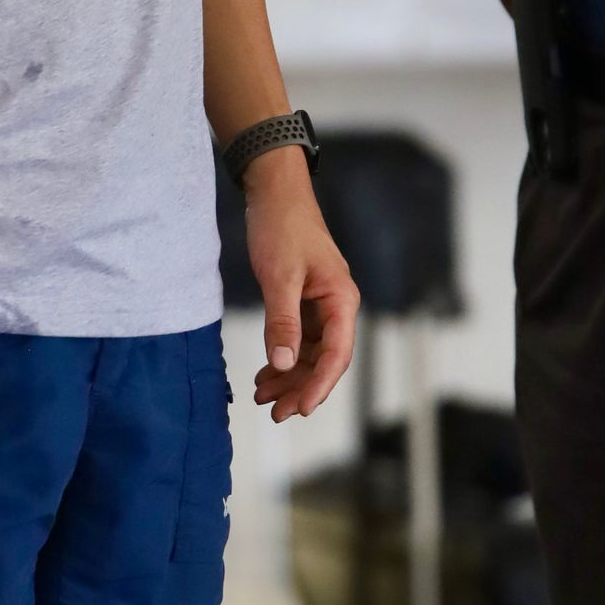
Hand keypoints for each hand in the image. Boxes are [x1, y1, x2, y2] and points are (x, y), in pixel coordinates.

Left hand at [243, 151, 359, 422]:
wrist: (273, 191)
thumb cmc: (282, 226)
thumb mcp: (280, 277)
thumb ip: (283, 321)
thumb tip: (284, 362)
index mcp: (342, 299)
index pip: (337, 354)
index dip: (319, 385)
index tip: (300, 408)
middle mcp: (337, 305)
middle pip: (324, 360)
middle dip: (300, 388)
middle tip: (275, 413)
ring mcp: (320, 304)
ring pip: (310, 353)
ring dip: (288, 376)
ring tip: (262, 396)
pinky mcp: (303, 300)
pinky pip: (297, 338)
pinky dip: (282, 357)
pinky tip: (265, 373)